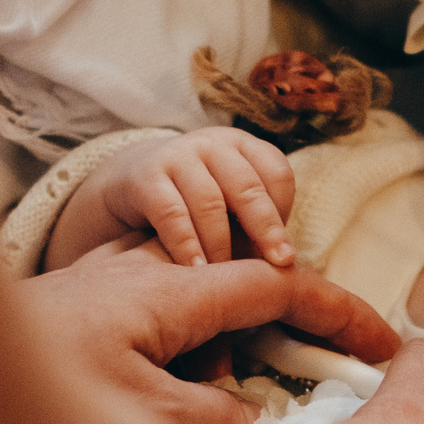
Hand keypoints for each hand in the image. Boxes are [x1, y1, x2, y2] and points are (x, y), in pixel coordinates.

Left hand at [15, 251, 396, 423]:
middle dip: (287, 327)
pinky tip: (152, 410)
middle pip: (239, 285)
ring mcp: (100, 289)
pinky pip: (148, 327)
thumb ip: (215, 418)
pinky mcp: (71, 315)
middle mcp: (135, 274)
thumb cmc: (20, 406)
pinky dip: (175, 362)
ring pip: (191, 308)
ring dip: (218, 356)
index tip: (384, 346)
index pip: (278, 284)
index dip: (338, 313)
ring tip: (206, 417)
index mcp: (166, 289)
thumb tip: (239, 412)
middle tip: (320, 379)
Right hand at [47, 127, 296, 271]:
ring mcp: (178, 156)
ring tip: (228, 278)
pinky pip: (171, 213)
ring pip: (209, 202)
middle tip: (280, 264)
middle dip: (266, 228)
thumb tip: (290, 267)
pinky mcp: (146, 176)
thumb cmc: (197, 201)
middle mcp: (213, 145)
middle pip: (247, 186)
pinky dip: (186, 245)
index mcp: (243, 147)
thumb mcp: (230, 198)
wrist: (132, 182)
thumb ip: (256, 220)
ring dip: (222, 244)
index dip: (284, 213)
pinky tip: (195, 271)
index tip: (283, 251)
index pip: (277, 173)